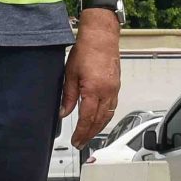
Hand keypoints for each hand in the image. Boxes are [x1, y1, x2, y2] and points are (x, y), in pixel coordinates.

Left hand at [60, 12, 119, 147]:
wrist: (101, 37)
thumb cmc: (86, 50)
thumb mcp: (70, 74)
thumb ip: (68, 96)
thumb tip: (63, 112)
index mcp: (93, 90)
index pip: (87, 118)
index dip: (81, 132)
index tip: (76, 141)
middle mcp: (106, 92)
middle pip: (99, 121)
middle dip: (89, 134)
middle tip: (81, 143)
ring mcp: (114, 89)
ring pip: (108, 116)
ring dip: (98, 128)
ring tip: (89, 135)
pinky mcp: (116, 86)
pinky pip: (112, 107)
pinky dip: (106, 117)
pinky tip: (100, 120)